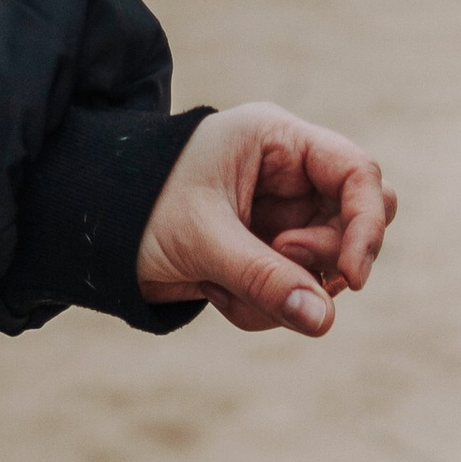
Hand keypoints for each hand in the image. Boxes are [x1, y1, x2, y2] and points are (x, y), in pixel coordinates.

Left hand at [134, 102, 393, 335]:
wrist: (93, 238)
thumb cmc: (139, 211)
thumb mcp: (201, 240)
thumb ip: (264, 278)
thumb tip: (324, 319)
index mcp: (276, 142)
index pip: (356, 172)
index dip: (366, 224)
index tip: (353, 277)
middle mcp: (289, 176)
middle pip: (354, 221)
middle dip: (325, 259)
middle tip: (280, 265)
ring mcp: (283, 219)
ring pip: (325, 271)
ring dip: (281, 293)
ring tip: (223, 284)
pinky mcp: (269, 258)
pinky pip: (294, 295)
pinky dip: (263, 307)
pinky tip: (216, 292)